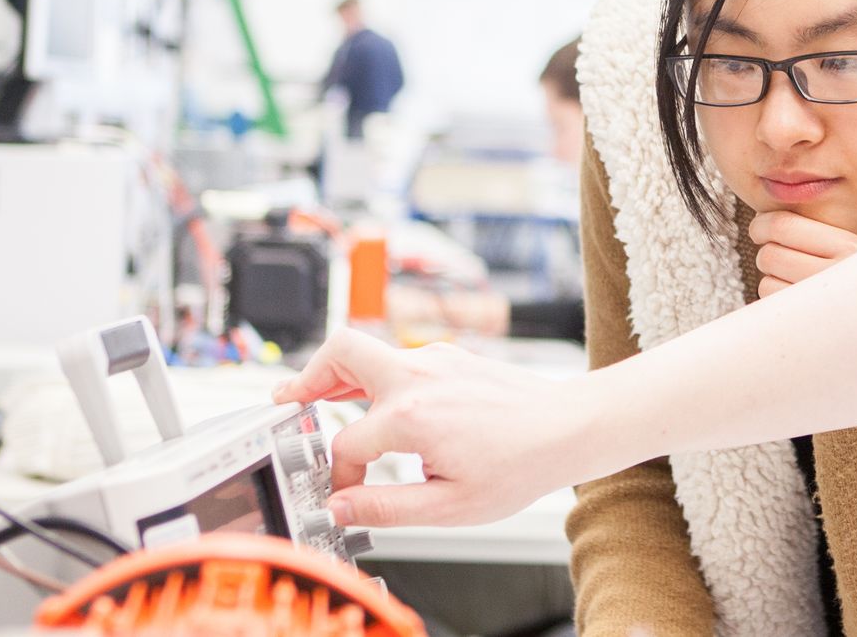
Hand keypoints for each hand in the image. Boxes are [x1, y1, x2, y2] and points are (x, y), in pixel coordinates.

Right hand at [272, 329, 601, 526]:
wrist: (569, 428)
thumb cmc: (520, 466)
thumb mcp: (449, 505)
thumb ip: (385, 507)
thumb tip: (340, 507)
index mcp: (410, 416)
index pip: (346, 446)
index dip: (339, 477)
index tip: (347, 495)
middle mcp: (417, 377)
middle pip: (338, 352)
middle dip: (305, 378)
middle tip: (286, 403)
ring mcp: (434, 360)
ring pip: (366, 349)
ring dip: (337, 374)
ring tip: (316, 398)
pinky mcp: (449, 356)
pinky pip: (396, 358)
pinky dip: (374, 376)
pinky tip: (377, 401)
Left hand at [747, 211, 856, 298]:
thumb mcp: (850, 248)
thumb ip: (815, 231)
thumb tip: (761, 218)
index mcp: (847, 247)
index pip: (783, 225)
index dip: (761, 225)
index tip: (759, 229)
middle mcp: (836, 275)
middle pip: (769, 255)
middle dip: (767, 254)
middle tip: (781, 258)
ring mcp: (821, 305)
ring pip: (766, 282)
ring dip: (772, 280)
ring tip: (795, 282)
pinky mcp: (806, 325)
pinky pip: (772, 306)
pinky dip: (776, 301)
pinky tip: (796, 300)